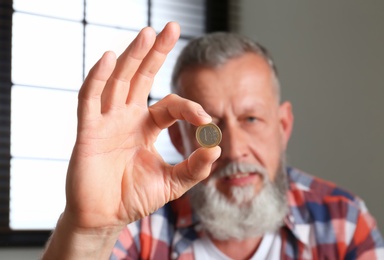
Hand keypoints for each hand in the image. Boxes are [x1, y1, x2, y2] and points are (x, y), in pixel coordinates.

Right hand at [64, 22, 219, 230]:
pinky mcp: (87, 131)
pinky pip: (90, 99)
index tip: (206, 120)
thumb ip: (195, 167)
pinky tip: (110, 59)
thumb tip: (217, 147)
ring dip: (132, 56)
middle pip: (141, 77)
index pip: (170, 105)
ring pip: (118, 81)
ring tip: (148, 33)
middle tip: (172, 27)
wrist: (105, 218)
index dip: (189, 108)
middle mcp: (126, 118)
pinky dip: (98, 79)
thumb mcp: (172, 182)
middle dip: (155, 53)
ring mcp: (106, 121)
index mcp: (145, 127)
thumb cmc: (134, 198)